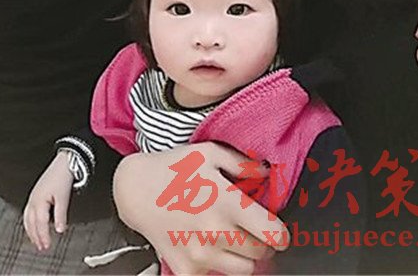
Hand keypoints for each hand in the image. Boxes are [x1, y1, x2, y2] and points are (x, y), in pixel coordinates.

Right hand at [23, 151, 73, 251]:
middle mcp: (33, 200)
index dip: (43, 236)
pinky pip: (28, 212)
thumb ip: (61, 215)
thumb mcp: (63, 197)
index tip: (47, 246)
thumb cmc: (62, 177)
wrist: (63, 162)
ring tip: (36, 240)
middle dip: (36, 236)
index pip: (40, 224)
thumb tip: (60, 230)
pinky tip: (33, 224)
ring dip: (31, 231)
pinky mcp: (35, 193)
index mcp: (39, 201)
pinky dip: (30, 222)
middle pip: (32, 223)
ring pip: (28, 218)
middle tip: (41, 247)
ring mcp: (32, 196)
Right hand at [113, 143, 288, 274]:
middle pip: (261, 253)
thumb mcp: (209, 153)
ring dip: (244, 256)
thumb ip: (243, 164)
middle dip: (262, 242)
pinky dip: (217, 267)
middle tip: (251, 229)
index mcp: (227, 203)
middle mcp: (216, 232)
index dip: (281, 233)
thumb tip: (267, 174)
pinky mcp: (185, 269)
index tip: (277, 229)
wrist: (136, 190)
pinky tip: (211, 248)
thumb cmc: (174, 168)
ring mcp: (200, 255)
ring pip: (243, 270)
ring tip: (232, 238)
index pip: (273, 234)